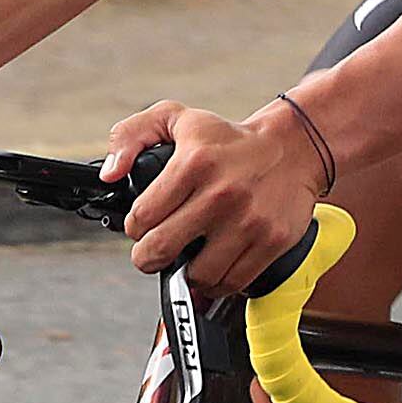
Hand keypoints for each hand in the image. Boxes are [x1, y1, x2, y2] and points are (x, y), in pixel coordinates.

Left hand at [105, 101, 325, 295]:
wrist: (293, 148)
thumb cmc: (229, 139)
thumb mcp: (175, 119)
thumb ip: (130, 136)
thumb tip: (109, 175)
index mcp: (193, 163)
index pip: (141, 217)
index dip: (134, 227)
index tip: (142, 226)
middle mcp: (221, 194)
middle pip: (160, 250)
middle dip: (147, 257)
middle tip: (152, 252)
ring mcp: (248, 221)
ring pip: (197, 275)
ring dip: (185, 274)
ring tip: (187, 258)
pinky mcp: (271, 241)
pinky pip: (232, 283)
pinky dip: (217, 283)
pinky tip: (213, 266)